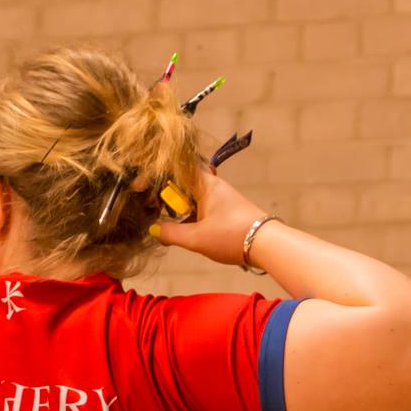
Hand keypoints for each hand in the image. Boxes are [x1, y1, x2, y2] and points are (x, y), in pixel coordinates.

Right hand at [150, 164, 265, 265]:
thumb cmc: (231, 236)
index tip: (142, 186)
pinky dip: (190, 215)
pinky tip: (185, 230)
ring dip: (178, 208)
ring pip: (191, 196)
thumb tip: (153, 229)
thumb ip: (170, 233)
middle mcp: (213, 186)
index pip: (177, 167)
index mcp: (205, 185)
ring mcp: (221, 198)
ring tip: (167, 223)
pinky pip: (201, 207)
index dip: (157, 174)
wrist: (268, 244)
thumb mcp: (195, 238)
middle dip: (165, 195)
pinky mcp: (226, 210)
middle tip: (152, 208)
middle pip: (182, 182)